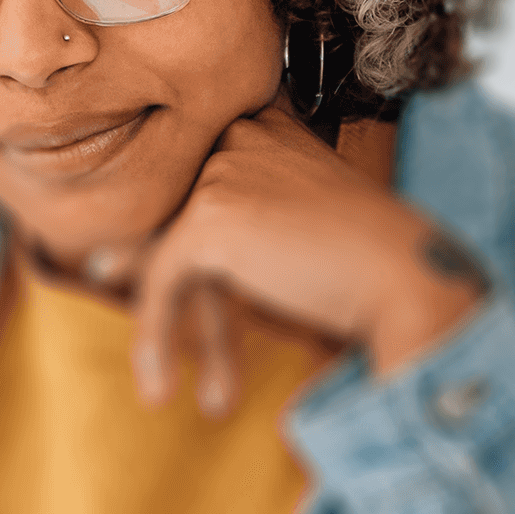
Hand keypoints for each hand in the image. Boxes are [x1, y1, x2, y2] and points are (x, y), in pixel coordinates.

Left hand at [83, 107, 489, 409]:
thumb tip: (122, 259)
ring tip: (154, 376)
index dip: (164, 212)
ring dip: (155, 313)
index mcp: (268, 124)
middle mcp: (242, 132)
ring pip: (163, 246)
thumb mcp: (291, 229)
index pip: (194, 162)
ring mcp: (224, 170)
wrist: (409, 279)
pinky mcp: (210, 217)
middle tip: (105, 276)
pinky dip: (156, 334)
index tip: (130, 249)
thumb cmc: (366, 268)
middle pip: (170, 204)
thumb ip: (229, 225)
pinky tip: (160, 389)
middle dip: (142, 252)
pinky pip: (163, 279)